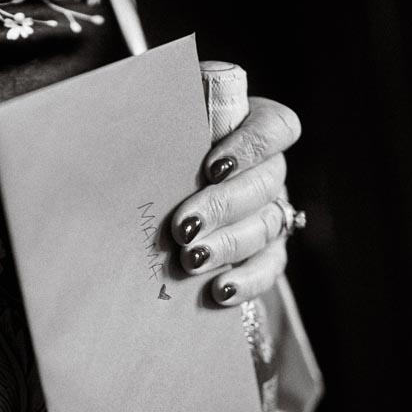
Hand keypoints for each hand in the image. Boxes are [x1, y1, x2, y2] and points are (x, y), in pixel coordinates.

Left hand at [170, 97, 301, 304]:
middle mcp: (268, 168)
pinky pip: (270, 266)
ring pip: (265, 226)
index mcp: (252, 126)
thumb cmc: (158, 150)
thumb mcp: (161, 128)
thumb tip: (136, 127)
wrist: (151, 193)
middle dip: (222, 207)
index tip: (213, 167)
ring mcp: (271, 210)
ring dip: (228, 245)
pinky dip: (247, 280)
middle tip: (183, 227)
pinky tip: (220, 290)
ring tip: (191, 260)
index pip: (275, 128)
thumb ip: (165, 122)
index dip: (251, 146)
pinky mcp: (267, 250)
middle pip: (265, 184)